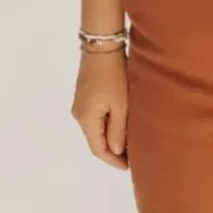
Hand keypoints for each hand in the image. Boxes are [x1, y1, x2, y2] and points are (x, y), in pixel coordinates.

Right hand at [71, 48, 129, 170]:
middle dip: (114, 151)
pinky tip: (122, 125)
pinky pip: (96, 118)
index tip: (130, 167)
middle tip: (134, 157)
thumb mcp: (121, 104)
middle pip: (96, 140)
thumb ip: (118, 130)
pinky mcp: (85, 95)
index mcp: (86, 119)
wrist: (102, 45)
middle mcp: (79, 114)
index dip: (114, 161)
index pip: (98, 149)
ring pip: (96, 129)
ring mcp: (80, 104)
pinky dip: (108, 125)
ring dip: (111, 138)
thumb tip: (115, 151)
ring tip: (131, 143)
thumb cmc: (114, 74)